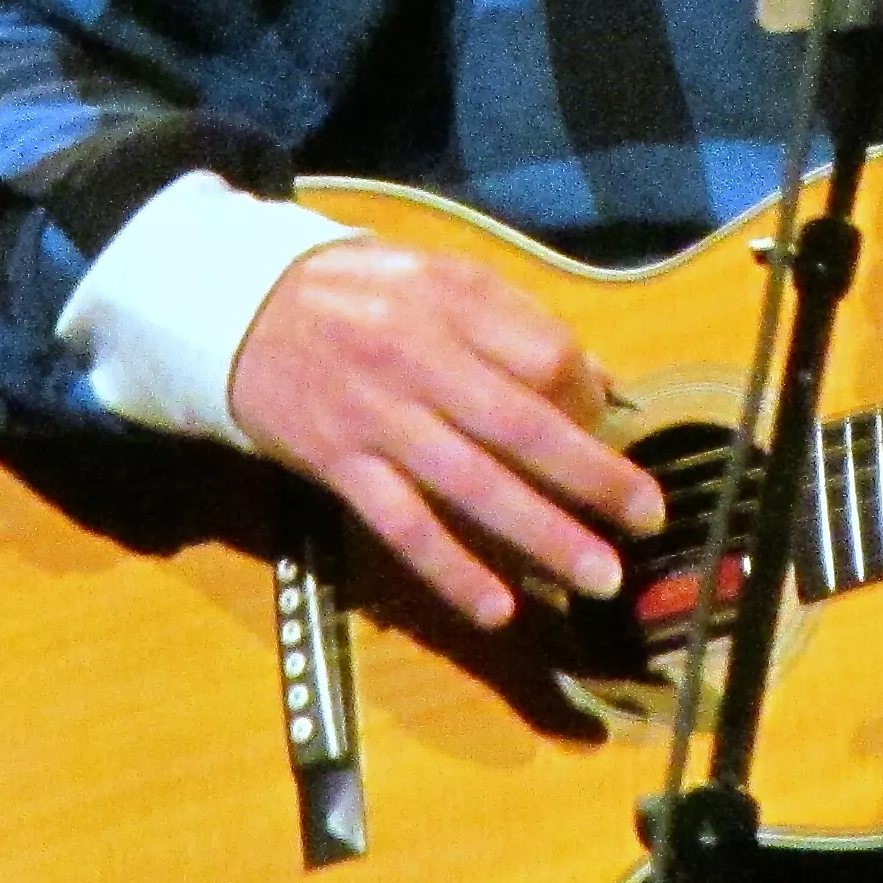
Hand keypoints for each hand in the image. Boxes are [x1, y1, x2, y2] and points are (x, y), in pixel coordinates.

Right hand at [227, 238, 665, 631]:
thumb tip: (596, 379)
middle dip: (593, 477)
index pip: (544, 354)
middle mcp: (417, 358)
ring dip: (542, 535)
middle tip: (648, 517)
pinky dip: (451, 569)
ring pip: (472, 485)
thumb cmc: (353, 293)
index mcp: (449, 301)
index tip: (611, 425)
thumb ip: (510, 320)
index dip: (590, 396)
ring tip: (598, 575)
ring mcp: (376, 417)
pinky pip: (404, 526)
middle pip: (522, 425)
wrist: (234, 308)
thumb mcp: (432, 275)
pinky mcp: (338, 465)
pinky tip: (497, 607)